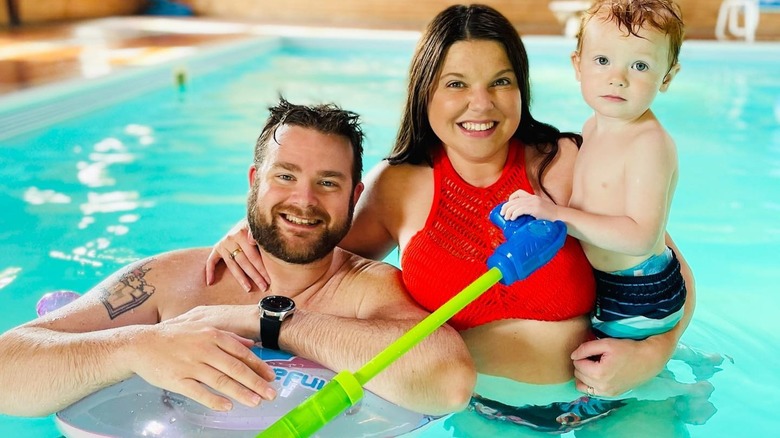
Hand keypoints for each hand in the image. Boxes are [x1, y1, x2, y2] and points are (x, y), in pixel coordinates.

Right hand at [130, 313, 276, 410]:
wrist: (141, 344)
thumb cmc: (174, 336)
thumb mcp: (202, 328)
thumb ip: (227, 336)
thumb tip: (250, 343)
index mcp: (212, 335)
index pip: (241, 352)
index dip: (258, 366)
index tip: (271, 376)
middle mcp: (204, 349)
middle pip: (235, 368)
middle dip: (255, 382)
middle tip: (270, 394)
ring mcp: (190, 365)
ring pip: (220, 380)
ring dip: (240, 393)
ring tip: (255, 402)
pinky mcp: (177, 379)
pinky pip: (198, 392)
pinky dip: (213, 400)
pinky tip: (227, 406)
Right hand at [206, 218, 268, 291]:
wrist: (247, 220)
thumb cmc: (256, 225)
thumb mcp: (257, 225)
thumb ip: (255, 231)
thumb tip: (251, 240)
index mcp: (241, 233)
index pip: (252, 256)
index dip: (261, 268)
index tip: (269, 279)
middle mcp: (230, 239)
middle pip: (243, 262)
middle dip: (255, 276)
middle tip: (264, 287)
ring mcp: (222, 244)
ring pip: (232, 266)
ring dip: (241, 279)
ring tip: (248, 289)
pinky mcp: (217, 248)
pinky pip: (211, 261)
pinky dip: (210, 271)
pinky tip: (210, 282)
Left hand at [500, 191, 555, 220]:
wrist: (562, 218)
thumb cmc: (551, 218)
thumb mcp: (540, 211)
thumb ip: (532, 211)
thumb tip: (521, 219)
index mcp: (533, 197)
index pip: (518, 193)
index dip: (510, 198)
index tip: (507, 206)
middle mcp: (533, 198)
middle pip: (514, 200)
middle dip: (506, 207)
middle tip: (502, 214)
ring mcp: (534, 203)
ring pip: (515, 205)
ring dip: (508, 212)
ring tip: (506, 218)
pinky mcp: (535, 209)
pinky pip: (520, 210)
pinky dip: (514, 214)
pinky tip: (512, 219)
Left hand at [571, 336, 671, 396]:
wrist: (648, 360)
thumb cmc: (628, 349)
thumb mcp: (606, 343)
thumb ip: (586, 348)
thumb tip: (573, 356)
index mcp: (599, 373)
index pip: (577, 364)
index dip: (581, 354)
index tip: (592, 350)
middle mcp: (602, 387)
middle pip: (578, 374)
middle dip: (582, 364)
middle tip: (593, 357)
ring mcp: (607, 393)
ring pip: (582, 384)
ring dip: (584, 374)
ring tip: (594, 365)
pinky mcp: (611, 395)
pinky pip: (591, 392)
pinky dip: (589, 383)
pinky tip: (596, 375)